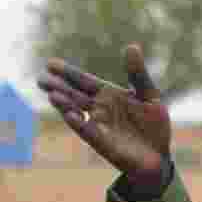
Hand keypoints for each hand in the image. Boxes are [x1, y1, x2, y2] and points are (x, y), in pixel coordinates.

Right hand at [37, 45, 170, 190]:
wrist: (159, 155)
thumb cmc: (153, 125)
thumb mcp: (149, 95)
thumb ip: (138, 74)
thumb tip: (131, 46)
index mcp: (109, 95)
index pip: (85, 81)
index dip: (69, 73)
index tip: (51, 63)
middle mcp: (99, 109)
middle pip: (75, 95)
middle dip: (59, 86)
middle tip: (41, 78)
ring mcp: (99, 125)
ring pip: (77, 112)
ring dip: (65, 104)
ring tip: (52, 94)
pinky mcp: (103, 143)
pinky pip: (89, 132)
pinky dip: (80, 124)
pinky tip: (71, 115)